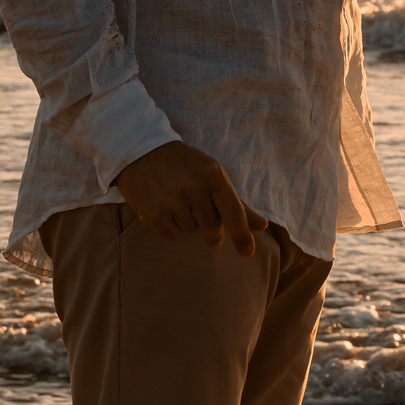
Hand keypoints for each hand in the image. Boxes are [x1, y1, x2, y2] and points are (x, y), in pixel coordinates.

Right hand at [114, 140, 267, 253]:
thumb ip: (236, 203)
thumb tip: (262, 226)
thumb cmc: (184, 165)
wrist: (141, 151)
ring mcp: (173, 200)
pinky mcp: (154, 213)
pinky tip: (164, 206)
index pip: (233, 211)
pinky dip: (171, 226)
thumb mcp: (212, 174)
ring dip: (188, 222)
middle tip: (202, 216)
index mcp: (213, 174)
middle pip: (213, 226)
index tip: (248, 253)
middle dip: (212, 229)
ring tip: (177, 199)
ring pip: (192, 230)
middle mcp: (194, 187)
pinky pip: (173, 234)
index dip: (242, 234)